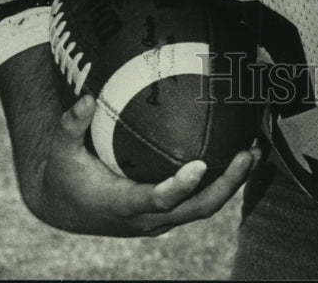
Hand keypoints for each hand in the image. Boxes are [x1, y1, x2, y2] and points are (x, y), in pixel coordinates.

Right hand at [33, 94, 260, 235]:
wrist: (64, 207)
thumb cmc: (64, 175)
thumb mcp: (61, 150)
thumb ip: (71, 124)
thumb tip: (87, 98)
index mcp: (122, 205)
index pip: (157, 200)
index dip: (180, 187)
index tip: (200, 166)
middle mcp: (147, 218)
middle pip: (196, 208)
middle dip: (226, 185)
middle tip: (248, 153)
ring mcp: (160, 218)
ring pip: (204, 206)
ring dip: (232, 182)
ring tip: (256, 150)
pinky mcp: (167, 212)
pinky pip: (199, 200)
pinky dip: (221, 180)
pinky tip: (237, 153)